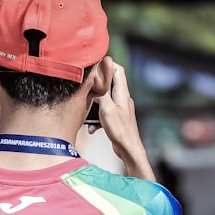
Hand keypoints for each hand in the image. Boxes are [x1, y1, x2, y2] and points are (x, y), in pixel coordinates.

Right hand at [86, 62, 155, 180]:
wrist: (129, 150)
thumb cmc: (120, 130)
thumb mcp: (107, 109)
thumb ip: (101, 92)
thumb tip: (97, 77)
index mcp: (122, 94)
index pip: (118, 70)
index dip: (107, 64)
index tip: (94, 64)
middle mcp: (123, 99)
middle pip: (110, 83)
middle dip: (97, 83)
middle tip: (86, 84)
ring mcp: (120, 109)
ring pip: (105, 99)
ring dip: (95, 103)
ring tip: (86, 108)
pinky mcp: (117, 119)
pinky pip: (104, 113)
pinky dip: (97, 118)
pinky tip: (91, 128)